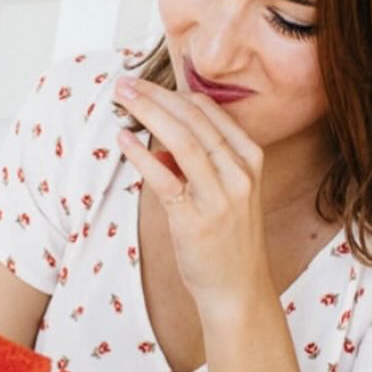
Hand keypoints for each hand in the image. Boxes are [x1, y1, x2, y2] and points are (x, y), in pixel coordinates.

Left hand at [114, 74, 272, 316]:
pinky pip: (165, 178)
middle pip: (193, 119)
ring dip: (148, 114)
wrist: (238, 288)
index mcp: (249, 158)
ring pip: (182, 140)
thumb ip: (196, 164)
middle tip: (125, 82)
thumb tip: (156, 146)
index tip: (146, 84)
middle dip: (156, 95)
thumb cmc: (227, 239)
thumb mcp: (223, 192)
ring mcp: (219, 196)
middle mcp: (238, 172)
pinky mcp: (195, 219)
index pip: (209, 111)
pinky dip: (141, 155)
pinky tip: (123, 140)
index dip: (174, 92)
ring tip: (122, 98)